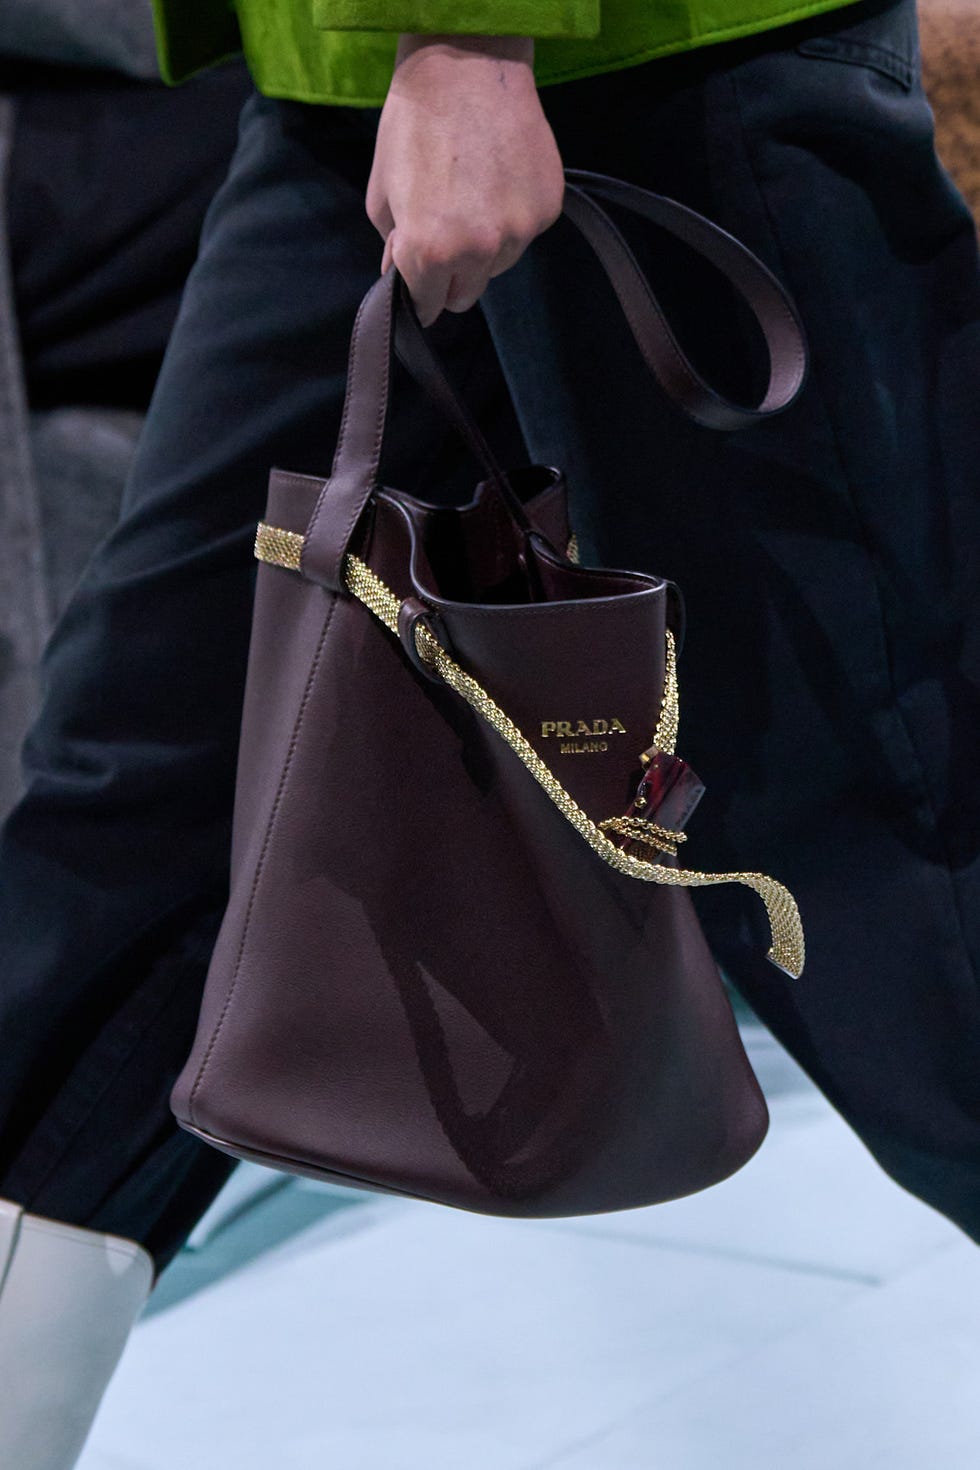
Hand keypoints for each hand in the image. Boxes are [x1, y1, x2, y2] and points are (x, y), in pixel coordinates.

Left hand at [366, 33, 564, 326]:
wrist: (466, 65)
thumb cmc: (414, 125)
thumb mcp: (382, 192)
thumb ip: (393, 247)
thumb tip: (401, 276)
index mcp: (430, 252)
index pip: (428, 304)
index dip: (419, 293)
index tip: (419, 280)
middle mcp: (479, 250)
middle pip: (466, 295)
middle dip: (450, 277)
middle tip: (444, 235)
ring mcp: (519, 232)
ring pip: (497, 266)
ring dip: (483, 248)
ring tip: (473, 196)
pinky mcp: (546, 210)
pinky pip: (524, 235)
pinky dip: (511, 219)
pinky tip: (498, 181)